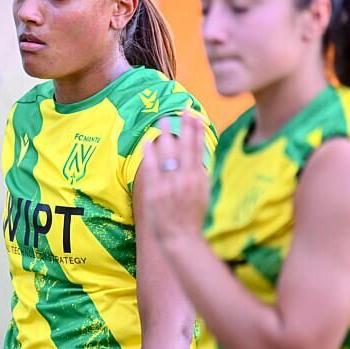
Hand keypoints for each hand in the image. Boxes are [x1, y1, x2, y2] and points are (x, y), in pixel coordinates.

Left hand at [140, 111, 209, 251]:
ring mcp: (170, 184)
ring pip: (167, 153)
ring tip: (162, 120)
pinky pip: (150, 166)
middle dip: (183, 126)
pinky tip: (147, 140)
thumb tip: (198, 153)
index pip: (198, 148)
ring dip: (165, 134)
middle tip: (180, 110)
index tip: (195, 115)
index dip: (196, 130)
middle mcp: (186, 178)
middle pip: (184, 146)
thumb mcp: (203, 193)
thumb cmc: (192, 216)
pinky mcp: (155, 191)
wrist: (181, 238)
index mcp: (199, 178)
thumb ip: (199, 173)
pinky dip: (149, 152)